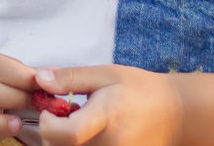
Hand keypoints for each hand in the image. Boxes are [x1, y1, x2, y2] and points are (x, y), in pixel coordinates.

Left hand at [33, 65, 182, 145]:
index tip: (49, 111)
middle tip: (63, 116)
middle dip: (51, 134)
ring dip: (63, 142)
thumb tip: (39, 79)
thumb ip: (71, 78)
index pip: (66, 134)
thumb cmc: (139, 89)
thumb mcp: (105, 74)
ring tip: (77, 124)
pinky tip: (88, 135)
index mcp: (105, 118)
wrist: (174, 114)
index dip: (48, 124)